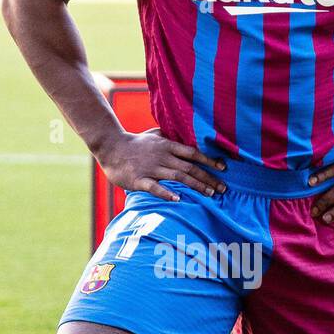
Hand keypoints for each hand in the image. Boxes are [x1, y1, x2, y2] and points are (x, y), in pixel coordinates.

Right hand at [96, 128, 226, 201]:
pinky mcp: (139, 180)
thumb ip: (170, 135)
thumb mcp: (154, 134)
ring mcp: (151, 168)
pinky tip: (177, 199)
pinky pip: (154, 187)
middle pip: (190, 168)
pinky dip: (166, 193)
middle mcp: (162, 156)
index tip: (223, 167)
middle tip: (223, 189)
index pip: (193, 153)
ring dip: (196, 185)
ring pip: (177, 177)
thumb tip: (186, 134)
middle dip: (208, 178)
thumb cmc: (134, 142)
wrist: (110, 146)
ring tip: (210, 194)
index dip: (209, 160)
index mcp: (167, 145)